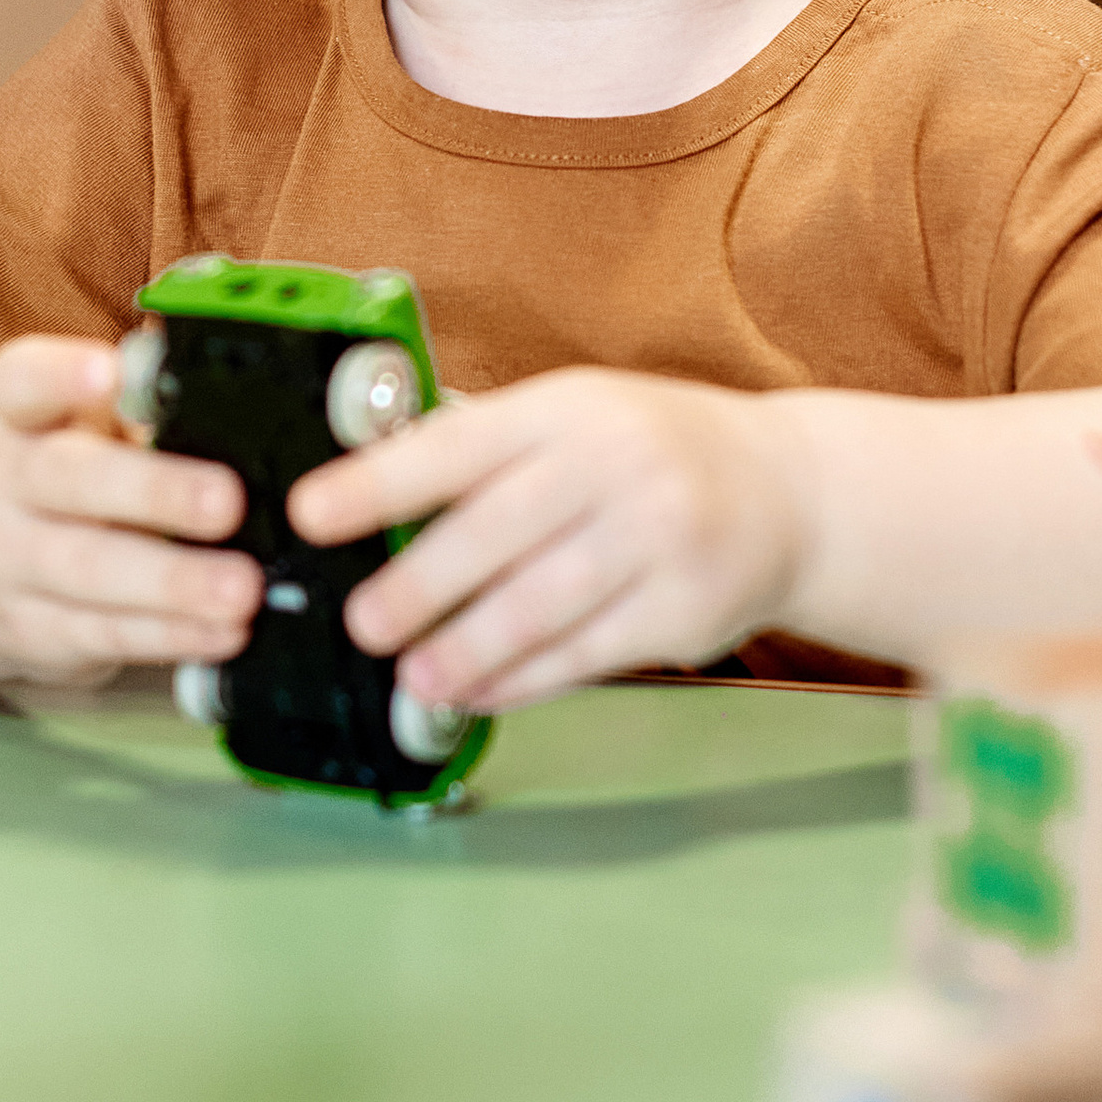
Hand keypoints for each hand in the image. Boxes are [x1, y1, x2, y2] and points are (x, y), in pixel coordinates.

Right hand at [0, 335, 259, 687]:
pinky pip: (106, 635)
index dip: (61, 374)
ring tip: (243, 587)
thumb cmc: (78, 479)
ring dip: (174, 582)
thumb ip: (149, 407)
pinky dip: (172, 635)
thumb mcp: (94, 429)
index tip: (109, 374)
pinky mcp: (34, 632)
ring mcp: (11, 563)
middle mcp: (9, 483)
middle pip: (69, 479)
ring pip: (90, 570)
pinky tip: (226, 632)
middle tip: (228, 502)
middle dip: (153, 490)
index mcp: (29, 416)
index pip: (25, 381)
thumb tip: (235, 391)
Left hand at [287, 369, 807, 712]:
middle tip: (363, 622)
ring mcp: (657, 538)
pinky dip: (523, 681)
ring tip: (415, 676)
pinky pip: (586, 655)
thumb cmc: (655, 449)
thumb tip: (370, 487)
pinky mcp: (684, 610)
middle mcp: (615, 465)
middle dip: (418, 585)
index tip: (312, 511)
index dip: (379, 480)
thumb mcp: (577, 415)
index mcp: (569, 408)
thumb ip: (490, 449)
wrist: (789, 491)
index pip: (459, 442)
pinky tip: (478, 692)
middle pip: (497, 532)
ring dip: (467, 649)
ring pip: (541, 605)